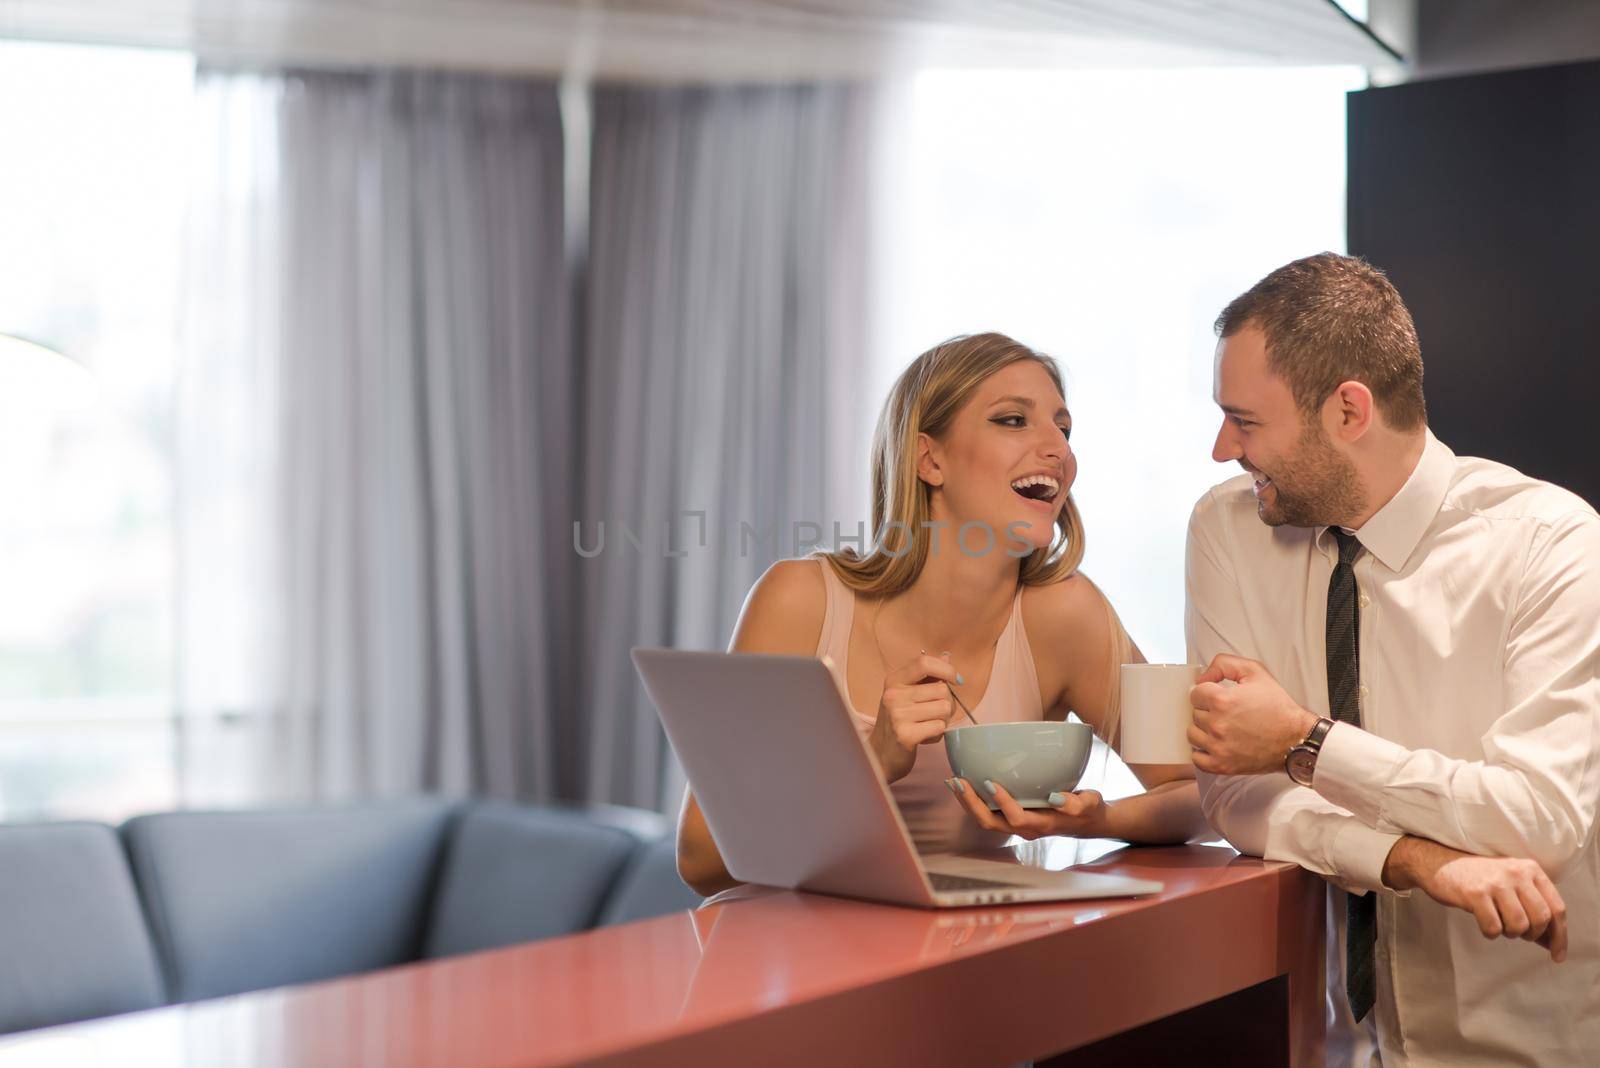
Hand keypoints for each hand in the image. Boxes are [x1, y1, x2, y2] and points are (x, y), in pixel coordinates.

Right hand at [869, 652, 960, 782]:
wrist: (880, 754)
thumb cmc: (897, 721)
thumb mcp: (906, 694)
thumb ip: (927, 676)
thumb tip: (947, 657)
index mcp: (894, 680)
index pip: (924, 663)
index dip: (946, 669)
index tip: (956, 680)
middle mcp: (893, 695)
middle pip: (942, 690)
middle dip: (947, 703)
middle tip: (935, 713)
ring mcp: (898, 715)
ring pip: (944, 709)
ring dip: (943, 720)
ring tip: (928, 724)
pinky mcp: (906, 735)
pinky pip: (939, 727)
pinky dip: (937, 734)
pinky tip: (925, 736)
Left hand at [946, 777, 1107, 840]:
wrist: (1087, 821)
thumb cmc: (1088, 809)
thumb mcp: (1090, 804)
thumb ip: (1077, 803)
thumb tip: (1056, 798)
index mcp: (1042, 825)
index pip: (1016, 818)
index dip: (1002, 802)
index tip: (990, 781)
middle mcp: (1025, 828)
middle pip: (991, 823)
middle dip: (972, 804)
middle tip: (958, 781)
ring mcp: (1016, 825)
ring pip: (985, 819)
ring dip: (967, 802)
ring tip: (953, 781)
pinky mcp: (1012, 817)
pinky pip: (987, 812)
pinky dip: (973, 800)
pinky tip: (963, 784)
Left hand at [1188, 654, 1317, 775]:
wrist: (1296, 738)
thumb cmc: (1277, 706)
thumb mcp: (1255, 671)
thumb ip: (1224, 664)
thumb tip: (1202, 678)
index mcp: (1222, 700)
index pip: (1195, 693)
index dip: (1208, 693)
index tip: (1220, 697)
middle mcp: (1217, 724)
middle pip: (1194, 713)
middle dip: (1207, 711)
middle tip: (1227, 713)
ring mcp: (1218, 747)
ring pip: (1192, 734)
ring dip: (1204, 730)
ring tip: (1223, 729)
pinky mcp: (1221, 765)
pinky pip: (1197, 758)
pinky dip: (1203, 752)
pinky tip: (1217, 745)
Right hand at [1383, 837, 1567, 961]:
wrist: (1438, 862)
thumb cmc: (1478, 878)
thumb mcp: (1511, 885)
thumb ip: (1532, 908)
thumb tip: (1553, 944)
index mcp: (1530, 869)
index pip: (1557, 907)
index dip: (1560, 936)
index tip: (1557, 955)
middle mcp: (1516, 872)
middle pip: (1541, 918)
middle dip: (1532, 935)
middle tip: (1520, 935)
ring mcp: (1495, 882)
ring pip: (1519, 925)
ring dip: (1510, 933)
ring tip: (1499, 925)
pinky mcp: (1475, 893)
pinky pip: (1493, 927)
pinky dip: (1490, 932)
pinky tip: (1485, 923)